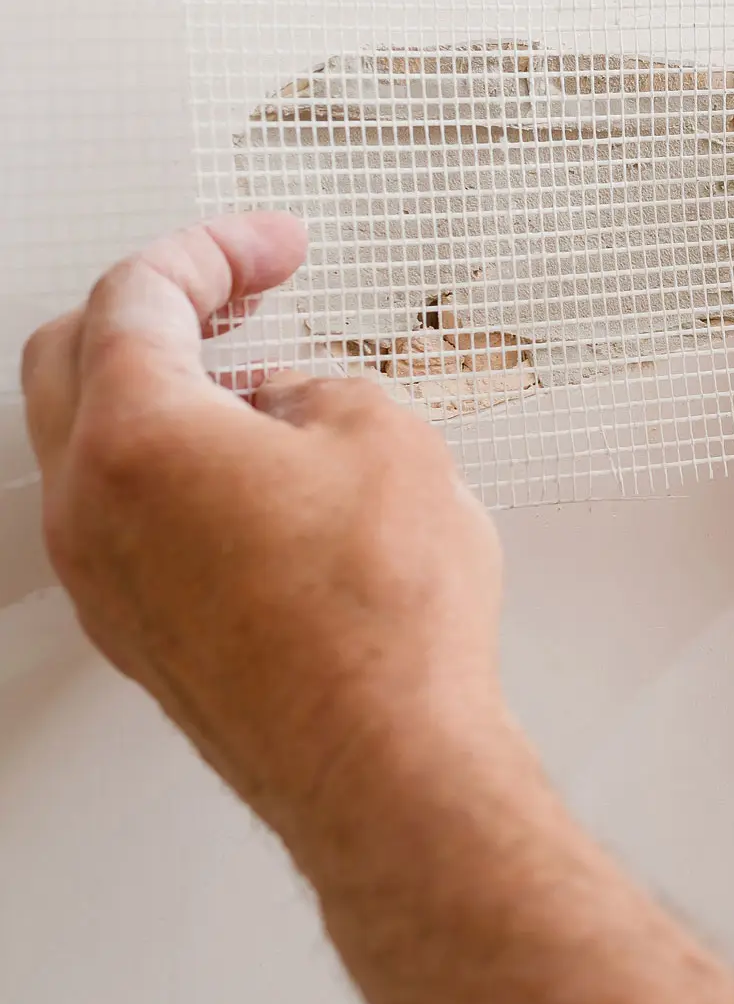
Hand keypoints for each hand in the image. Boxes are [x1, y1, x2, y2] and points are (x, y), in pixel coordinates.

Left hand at [19, 214, 509, 834]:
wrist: (385, 758)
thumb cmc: (383, 621)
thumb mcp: (390, 436)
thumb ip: (323, 386)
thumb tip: (296, 403)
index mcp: (137, 437)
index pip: (140, 295)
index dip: (216, 249)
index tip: (270, 246)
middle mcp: (93, 508)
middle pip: (73, 357)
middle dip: (159, 304)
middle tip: (240, 288)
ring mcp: (106, 578)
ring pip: (91, 441)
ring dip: (163, 387)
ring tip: (263, 383)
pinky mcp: (140, 630)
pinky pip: (124, 513)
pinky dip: (172, 463)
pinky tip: (257, 471)